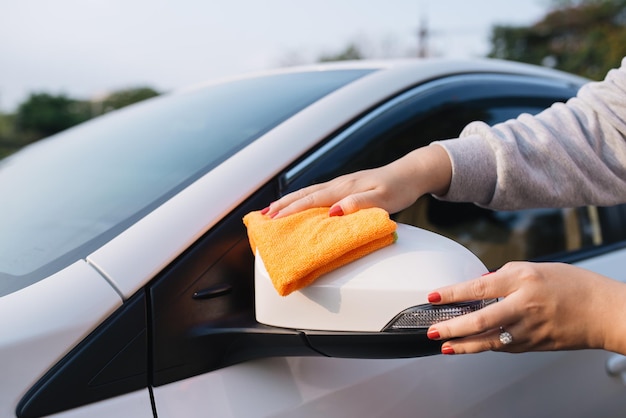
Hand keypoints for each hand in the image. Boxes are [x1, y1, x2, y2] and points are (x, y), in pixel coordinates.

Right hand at [266, 144, 451, 218]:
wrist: (412, 173)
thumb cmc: (399, 188)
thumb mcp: (384, 200)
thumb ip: (359, 205)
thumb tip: (333, 213)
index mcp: (345, 188)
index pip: (312, 200)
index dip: (291, 210)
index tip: (272, 220)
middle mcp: (339, 184)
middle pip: (304, 195)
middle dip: (282, 206)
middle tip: (262, 218)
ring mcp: (341, 184)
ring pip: (309, 192)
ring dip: (289, 201)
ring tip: (271, 211)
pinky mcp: (346, 187)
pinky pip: (317, 193)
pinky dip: (303, 199)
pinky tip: (299, 204)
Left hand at [426, 261, 625, 354]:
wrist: (605, 311)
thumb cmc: (574, 286)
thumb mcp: (535, 269)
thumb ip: (504, 277)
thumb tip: (480, 286)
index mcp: (523, 280)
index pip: (478, 287)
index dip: (452, 293)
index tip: (433, 297)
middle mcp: (524, 305)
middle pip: (480, 319)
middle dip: (452, 326)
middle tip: (433, 330)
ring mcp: (530, 329)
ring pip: (489, 341)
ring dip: (464, 344)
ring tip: (445, 345)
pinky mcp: (535, 345)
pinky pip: (504, 347)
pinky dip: (485, 346)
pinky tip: (471, 346)